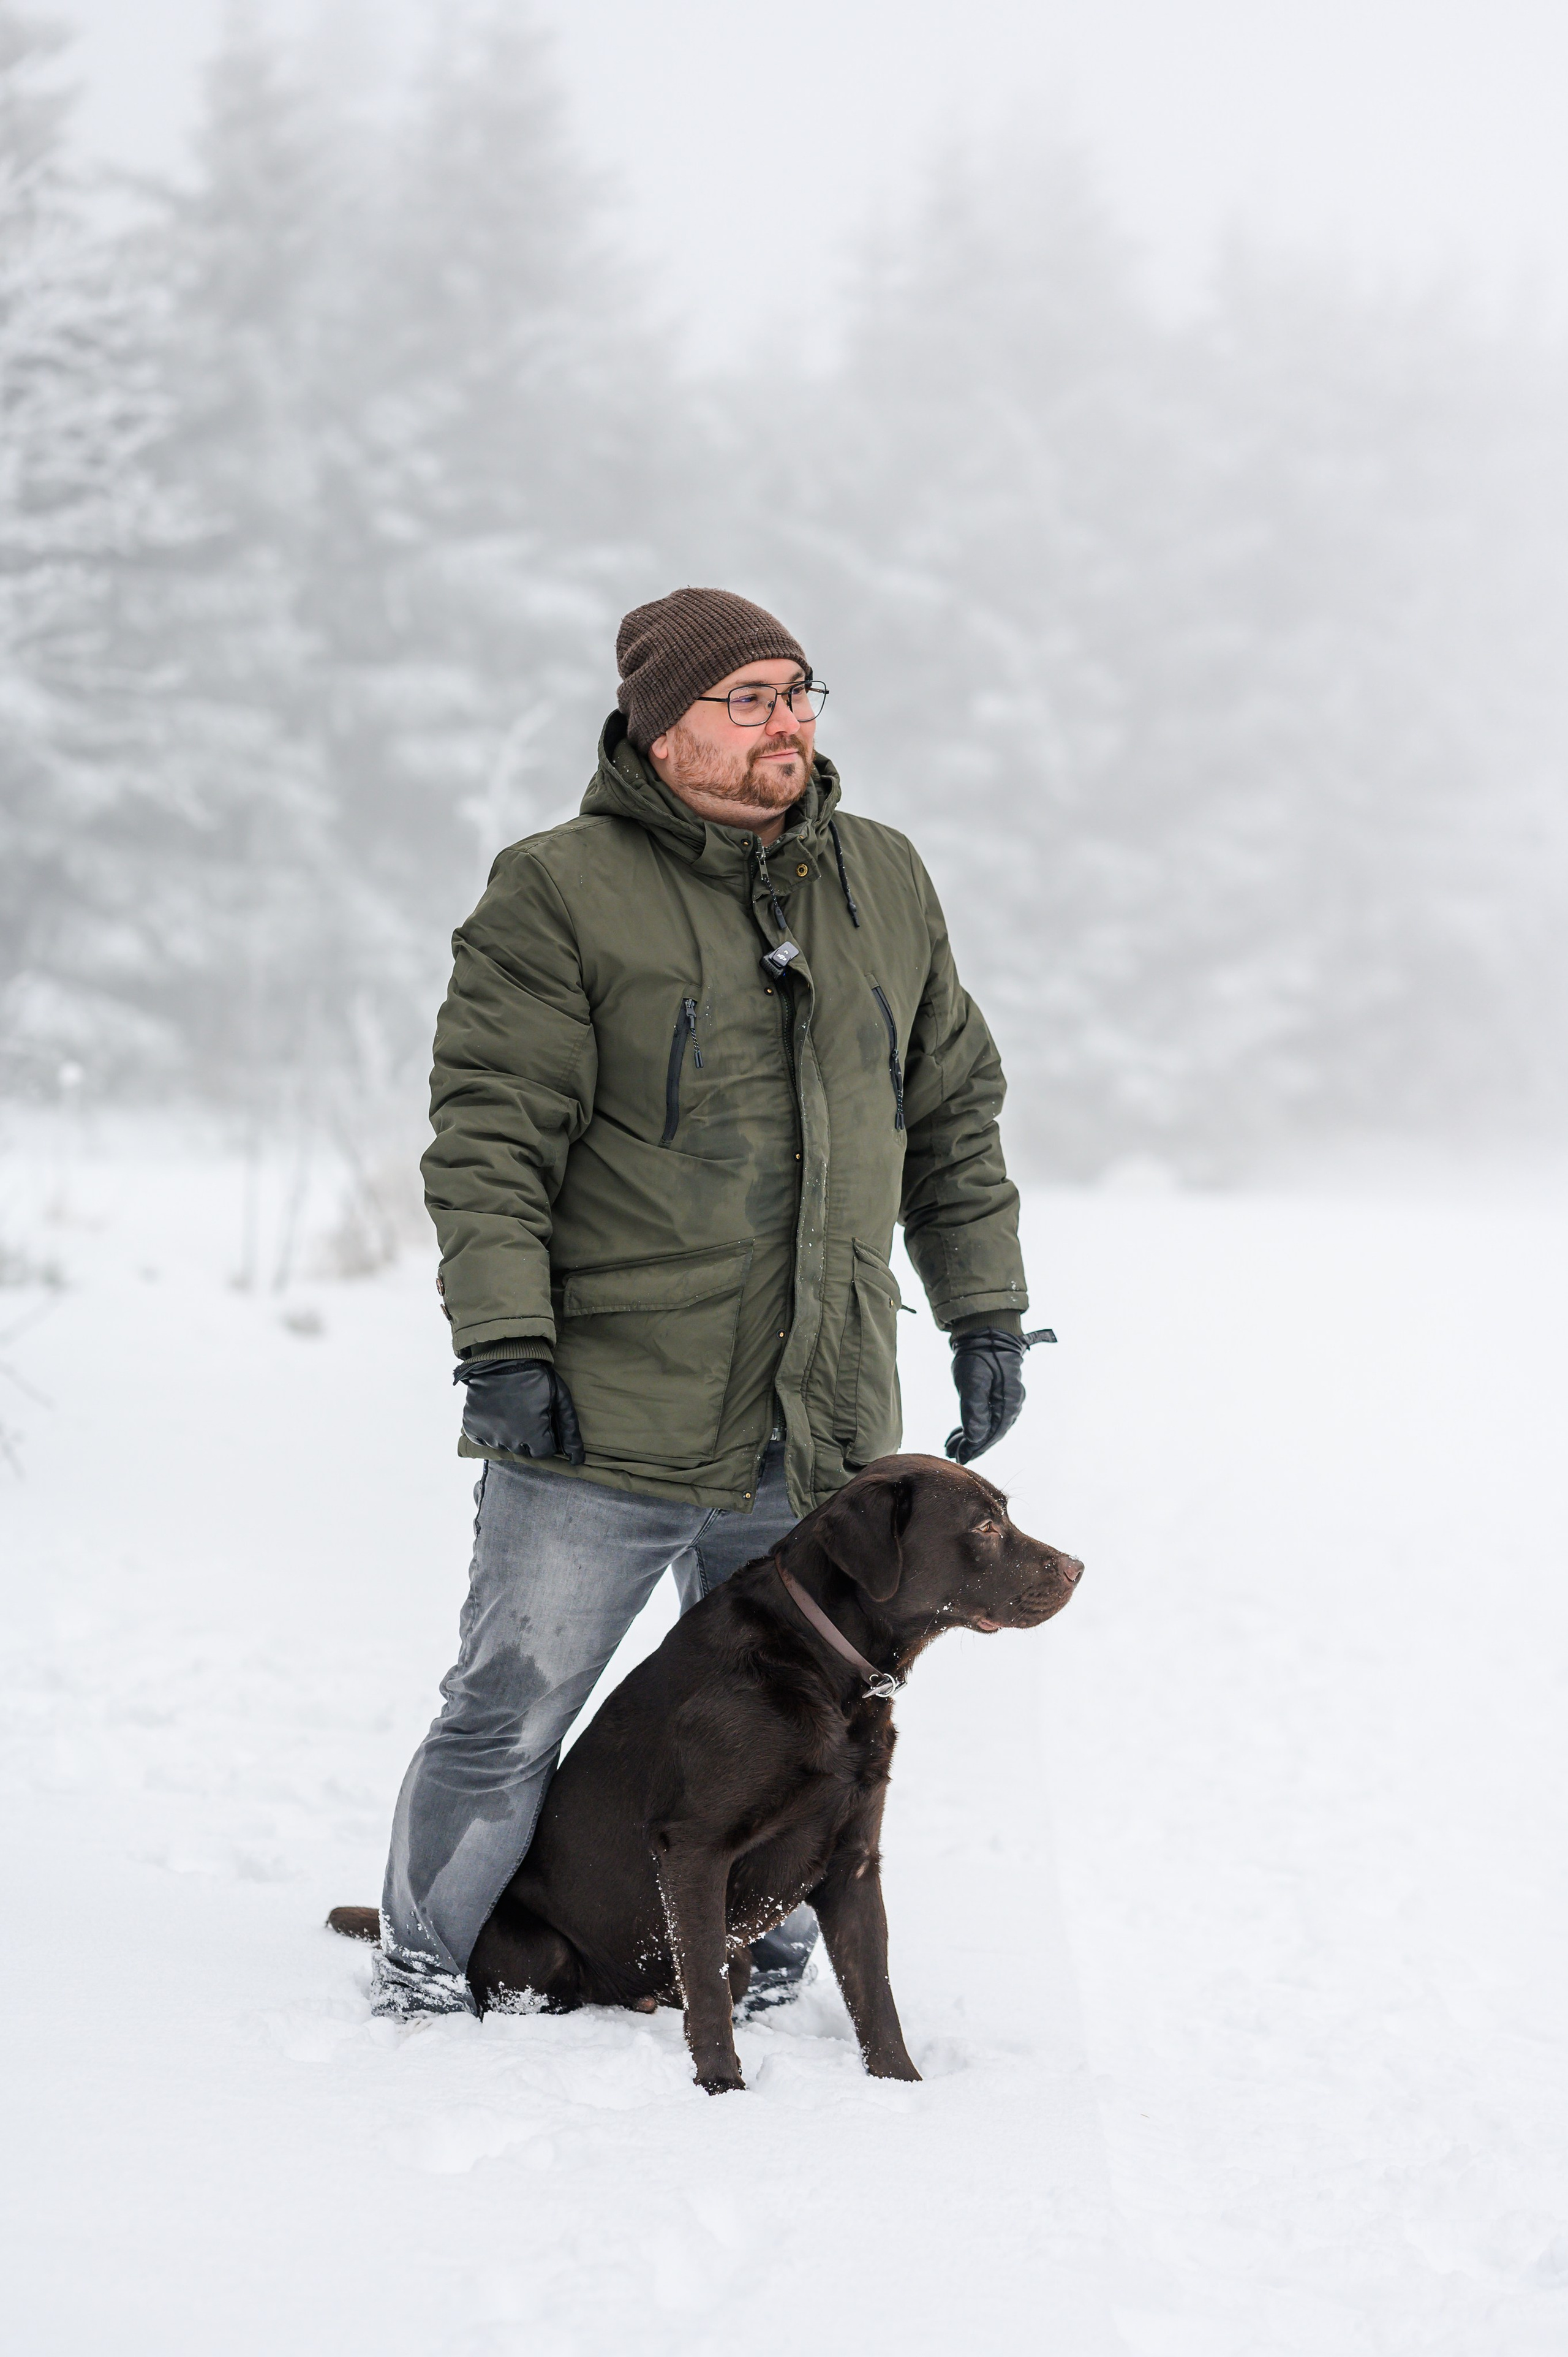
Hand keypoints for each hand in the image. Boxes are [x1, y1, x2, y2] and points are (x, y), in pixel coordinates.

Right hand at [455, 1357, 585, 1463]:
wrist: (502, 1356)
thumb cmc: (536, 1375)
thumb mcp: (559, 1397)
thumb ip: (569, 1430)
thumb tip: (578, 1460)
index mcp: (532, 1435)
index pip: (543, 1452)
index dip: (546, 1437)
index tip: (543, 1421)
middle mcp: (509, 1440)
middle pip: (523, 1450)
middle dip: (528, 1436)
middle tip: (526, 1412)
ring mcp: (488, 1433)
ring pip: (503, 1445)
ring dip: (508, 1432)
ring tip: (511, 1409)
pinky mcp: (471, 1425)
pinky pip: (482, 1439)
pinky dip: (489, 1429)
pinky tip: (495, 1412)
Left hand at [944, 1327, 1053, 1463]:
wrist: (986, 1331)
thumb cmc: (979, 1353)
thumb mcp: (972, 1380)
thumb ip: (974, 1410)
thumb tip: (975, 1439)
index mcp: (1009, 1402)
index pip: (993, 1433)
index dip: (976, 1447)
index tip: (960, 1458)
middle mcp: (1012, 1403)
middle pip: (992, 1432)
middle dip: (972, 1445)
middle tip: (953, 1454)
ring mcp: (1006, 1399)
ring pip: (989, 1425)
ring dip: (970, 1437)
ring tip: (951, 1446)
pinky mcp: (998, 1394)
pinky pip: (987, 1416)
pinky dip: (973, 1425)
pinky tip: (959, 1433)